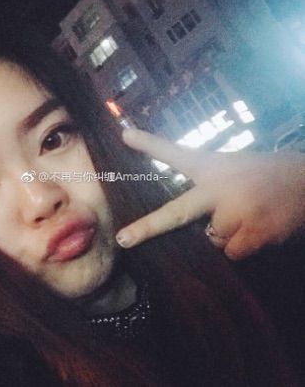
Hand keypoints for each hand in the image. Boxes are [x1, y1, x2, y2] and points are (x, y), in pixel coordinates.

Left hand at [115, 128, 304, 259]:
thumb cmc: (263, 174)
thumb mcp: (230, 167)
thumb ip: (206, 184)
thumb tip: (196, 217)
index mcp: (211, 167)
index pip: (175, 153)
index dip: (149, 144)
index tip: (124, 135)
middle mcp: (219, 188)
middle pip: (177, 213)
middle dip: (147, 228)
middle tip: (124, 240)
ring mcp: (236, 210)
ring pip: (212, 240)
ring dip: (225, 235)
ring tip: (247, 215)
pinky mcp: (255, 231)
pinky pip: (232, 252)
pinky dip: (242, 246)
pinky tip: (258, 228)